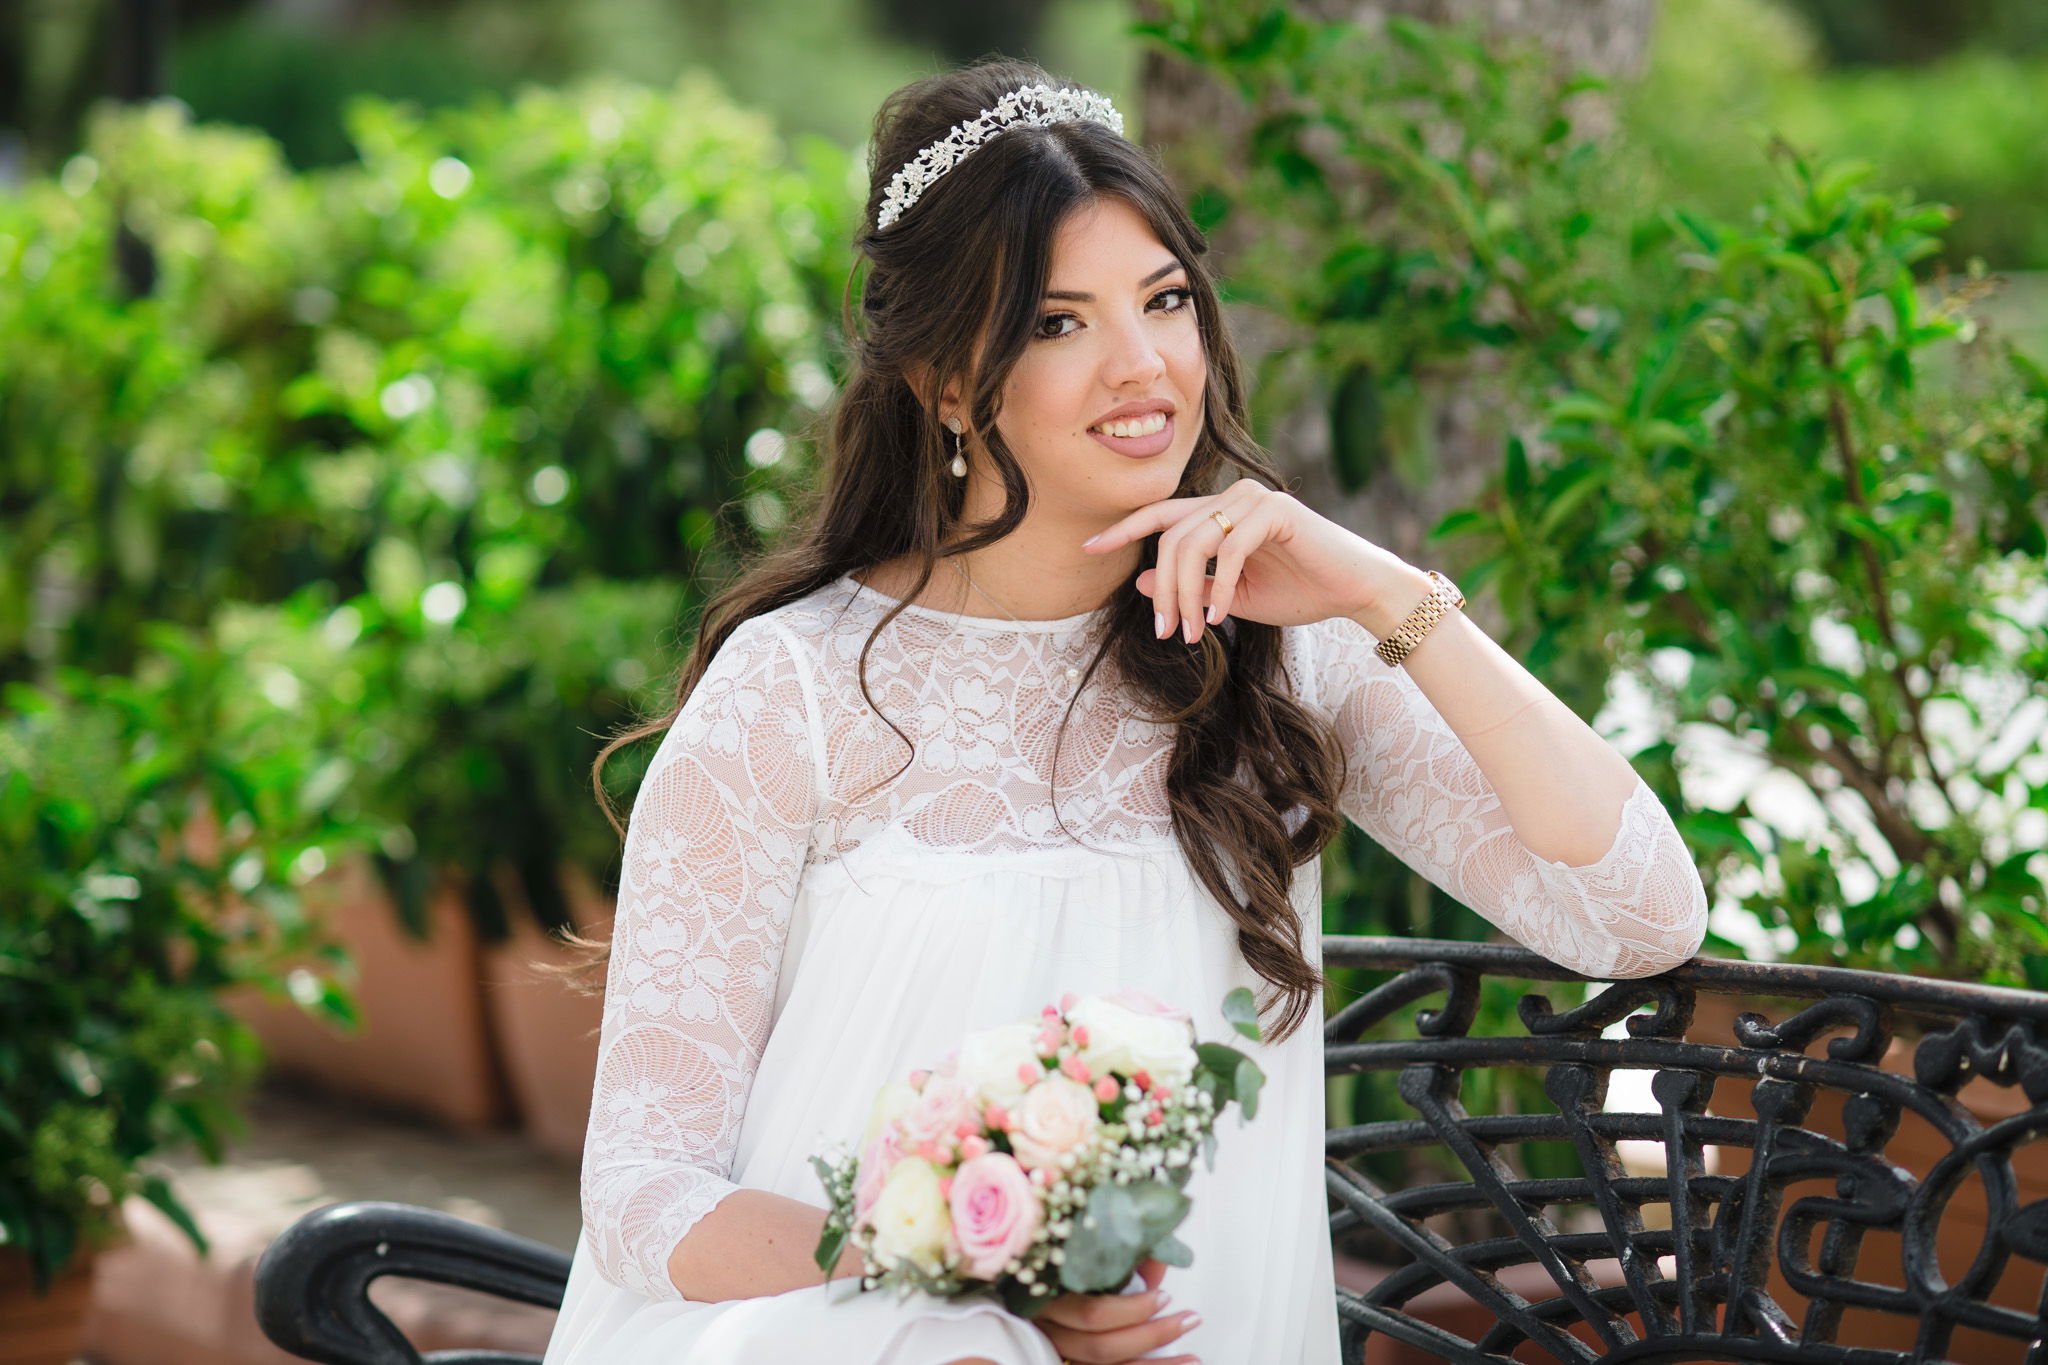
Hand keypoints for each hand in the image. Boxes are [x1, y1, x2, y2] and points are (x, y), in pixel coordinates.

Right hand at [1031, 1257, 1200, 1363]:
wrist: (1047, 1286)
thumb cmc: (1078, 1265)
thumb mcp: (1097, 1255)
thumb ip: (1127, 1257)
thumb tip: (1160, 1252)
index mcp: (1047, 1295)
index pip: (1093, 1313)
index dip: (1133, 1309)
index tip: (1165, 1296)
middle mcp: (1048, 1331)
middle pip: (1100, 1346)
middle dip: (1152, 1335)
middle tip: (1188, 1319)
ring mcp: (1058, 1352)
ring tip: (1193, 1358)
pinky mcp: (1071, 1362)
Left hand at [1082, 477, 1428, 644]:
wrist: (1356, 591)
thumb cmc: (1298, 592)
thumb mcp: (1231, 598)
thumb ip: (1191, 586)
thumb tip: (1139, 580)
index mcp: (1219, 513)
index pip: (1161, 516)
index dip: (1123, 530)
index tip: (1089, 548)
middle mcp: (1231, 498)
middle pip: (1170, 538)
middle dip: (1162, 590)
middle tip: (1166, 632)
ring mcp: (1253, 499)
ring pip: (1192, 543)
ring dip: (1187, 594)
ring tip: (1193, 632)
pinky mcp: (1276, 510)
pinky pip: (1229, 550)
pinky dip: (1220, 588)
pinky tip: (1221, 619)